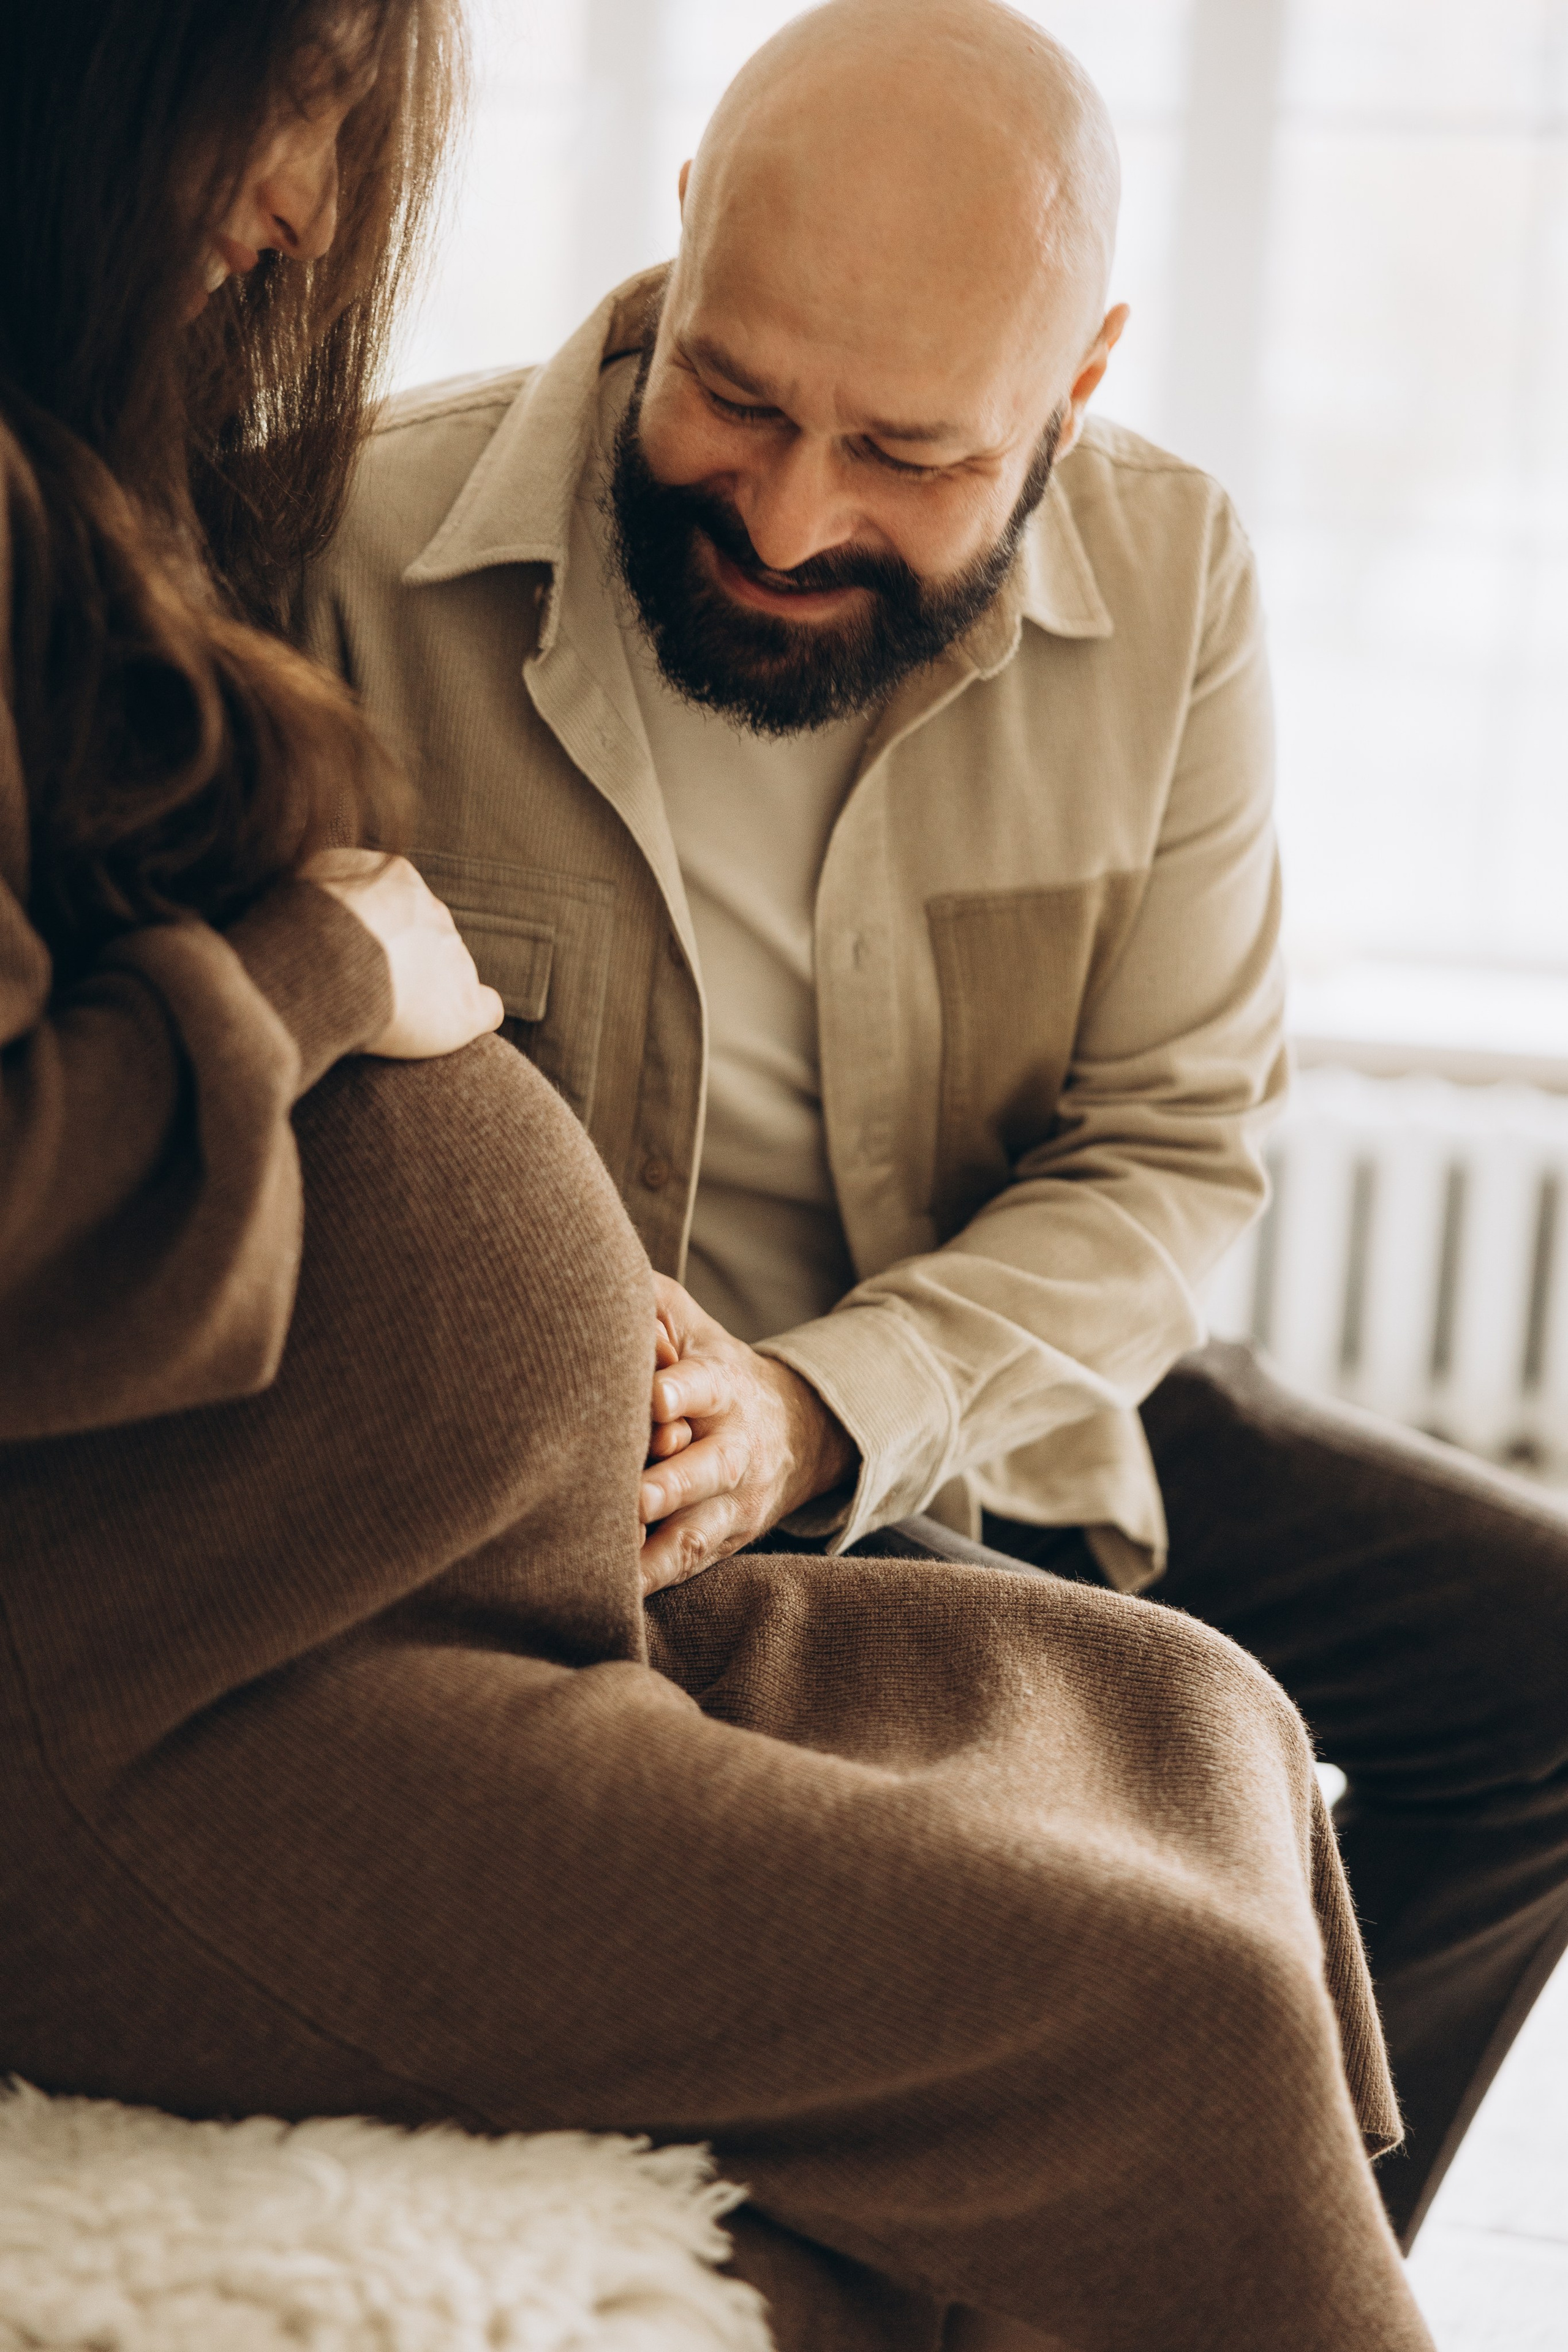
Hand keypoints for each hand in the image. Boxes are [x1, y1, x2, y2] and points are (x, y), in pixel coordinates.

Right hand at [304, 850, 503, 1058]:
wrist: (324, 963)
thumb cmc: (301, 927)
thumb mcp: (308, 879)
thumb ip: (333, 883)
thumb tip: (335, 894)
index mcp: (398, 878)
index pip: (400, 903)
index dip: (378, 932)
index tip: (353, 951)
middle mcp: (433, 913)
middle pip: (427, 937)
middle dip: (404, 960)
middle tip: (364, 986)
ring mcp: (454, 957)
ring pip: (451, 971)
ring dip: (426, 991)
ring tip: (384, 1013)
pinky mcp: (465, 1005)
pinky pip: (486, 1009)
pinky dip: (472, 1018)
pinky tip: (451, 1028)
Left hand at [638, 1275, 857, 1596]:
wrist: (791, 1430)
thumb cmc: (710, 1367)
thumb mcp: (692, 1324)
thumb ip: (652, 1304)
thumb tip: (602, 1291)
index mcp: (722, 1385)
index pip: (702, 1387)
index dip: (677, 1393)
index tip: (656, 1402)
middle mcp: (733, 1447)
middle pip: (707, 1468)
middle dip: (672, 1483)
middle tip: (636, 1497)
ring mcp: (731, 1501)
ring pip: (698, 1528)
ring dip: (662, 1546)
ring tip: (619, 1560)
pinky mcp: (721, 1540)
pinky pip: (687, 1565)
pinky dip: (655, 1580)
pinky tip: (619, 1594)